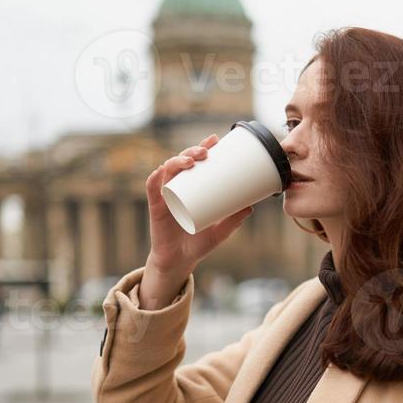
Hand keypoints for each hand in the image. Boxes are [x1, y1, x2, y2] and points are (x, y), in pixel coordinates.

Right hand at [145, 134, 253, 274]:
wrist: (180, 262)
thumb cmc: (198, 244)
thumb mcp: (220, 232)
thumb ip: (233, 221)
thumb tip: (250, 207)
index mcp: (192, 188)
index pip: (196, 162)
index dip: (203, 147)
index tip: (215, 139)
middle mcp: (177, 188)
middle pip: (182, 162)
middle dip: (192, 151)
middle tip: (206, 151)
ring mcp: (165, 196)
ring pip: (167, 170)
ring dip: (177, 160)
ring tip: (191, 160)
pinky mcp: (156, 208)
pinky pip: (152, 189)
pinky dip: (155, 179)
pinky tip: (161, 172)